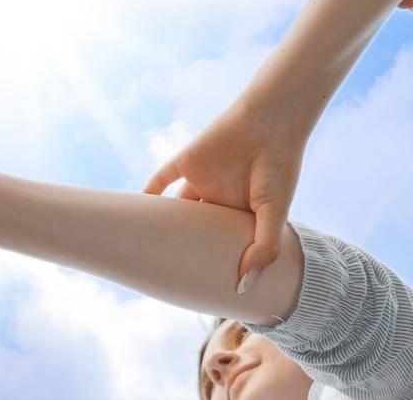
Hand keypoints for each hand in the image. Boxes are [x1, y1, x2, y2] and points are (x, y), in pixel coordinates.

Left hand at [144, 102, 300, 293]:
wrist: (270, 123)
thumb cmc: (279, 169)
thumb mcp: (274, 213)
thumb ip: (262, 249)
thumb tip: (243, 288)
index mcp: (240, 212)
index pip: (220, 243)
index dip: (211, 262)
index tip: (200, 290)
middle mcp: (218, 198)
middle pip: (194, 230)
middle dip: (183, 250)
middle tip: (166, 276)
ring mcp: (201, 179)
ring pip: (175, 208)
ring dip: (162, 225)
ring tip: (146, 250)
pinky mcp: (187, 161)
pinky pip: (162, 178)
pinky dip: (148, 193)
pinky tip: (134, 212)